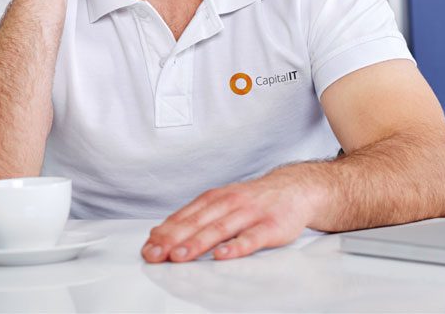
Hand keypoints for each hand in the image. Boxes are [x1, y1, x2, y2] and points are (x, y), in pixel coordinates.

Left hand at [140, 167, 321, 262]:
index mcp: (217, 198)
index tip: (149, 246)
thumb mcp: (223, 201)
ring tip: (180, 255)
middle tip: (156, 254)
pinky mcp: (271, 226)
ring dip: (198, 243)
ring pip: (221, 229)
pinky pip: (252, 238)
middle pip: (199, 222)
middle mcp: (231, 203)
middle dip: (174, 239)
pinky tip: (223, 255)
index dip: (166, 231)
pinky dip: (236, 246)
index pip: (186, 216)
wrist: (295, 188)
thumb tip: (159, 232)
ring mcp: (251, 214)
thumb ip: (195, 216)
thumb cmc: (255, 200)